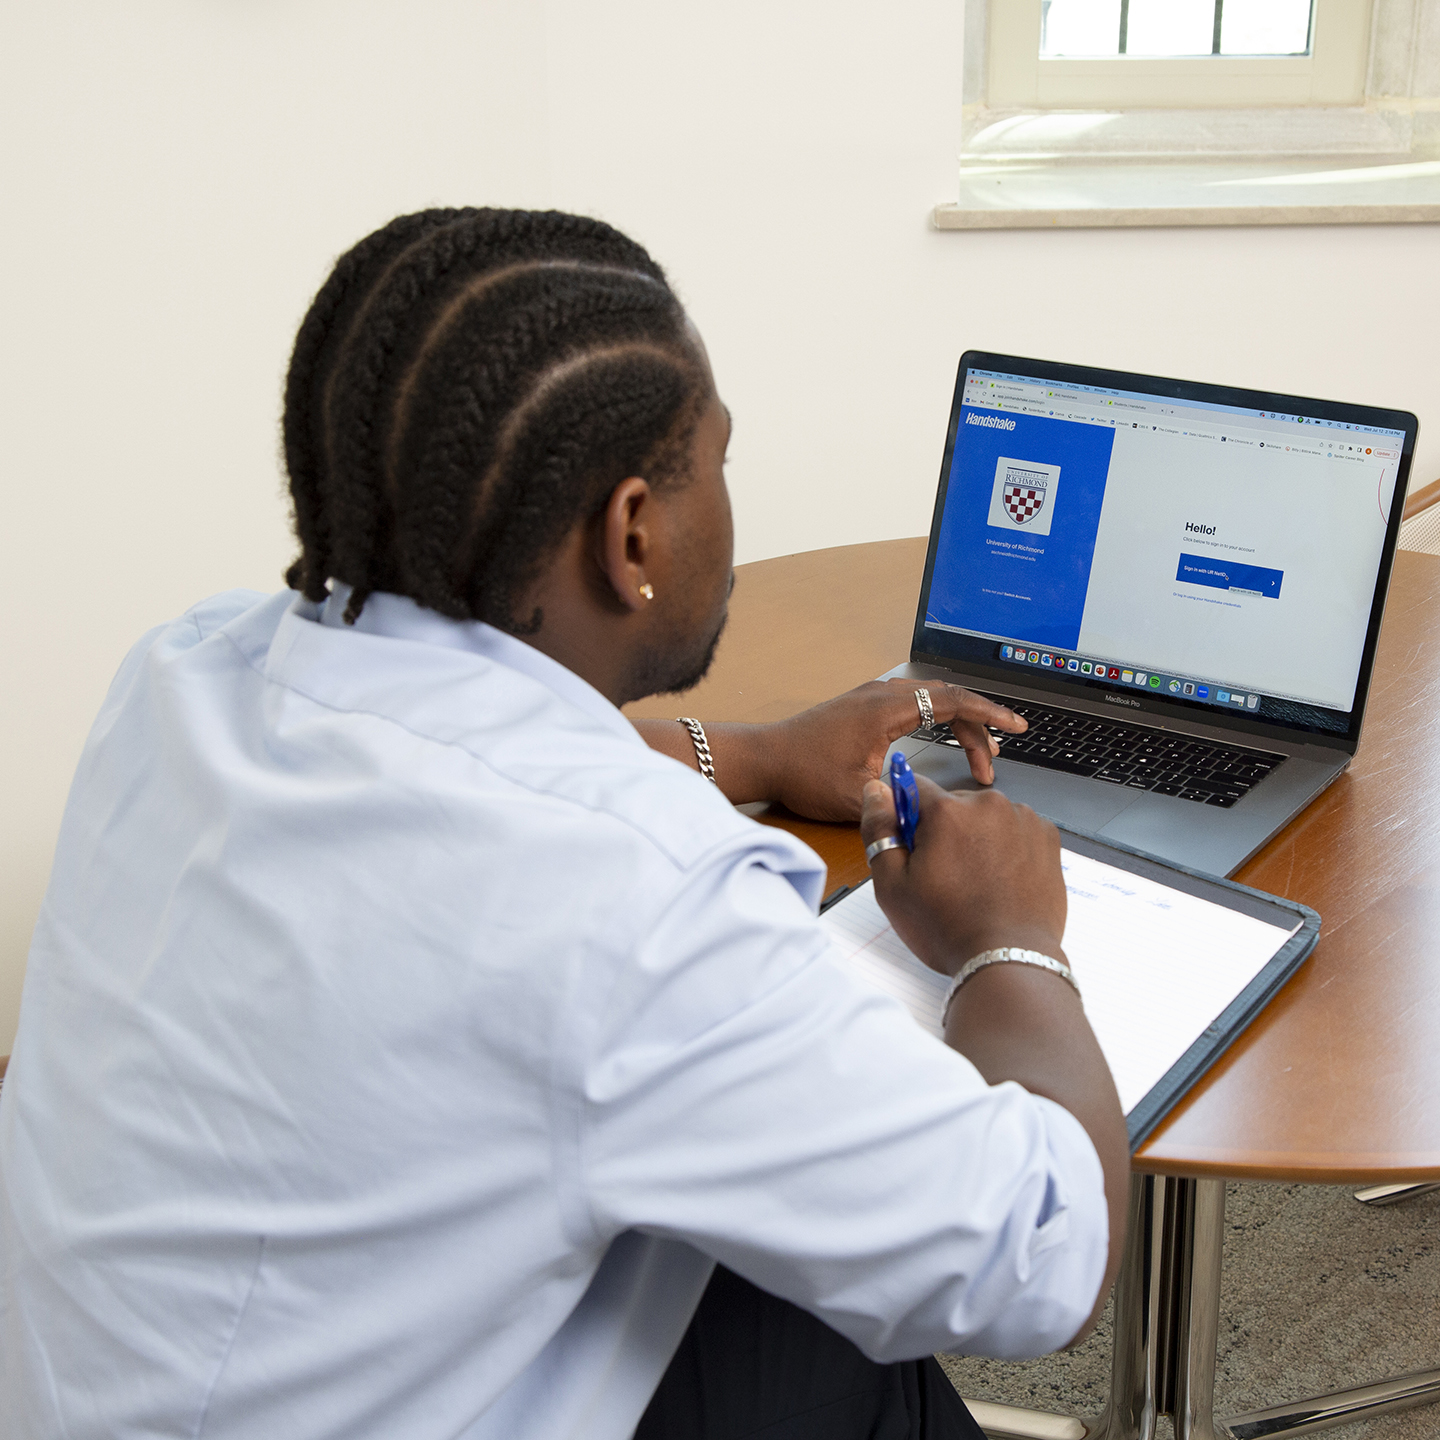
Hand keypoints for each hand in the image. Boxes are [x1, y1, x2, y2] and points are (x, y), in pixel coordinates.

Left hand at [764, 679, 1026, 821]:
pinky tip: (944, 739)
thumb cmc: (803, 774)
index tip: (1015, 727)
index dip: (989, 715)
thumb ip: (899, 798)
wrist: (765, 758)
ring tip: (979, 754)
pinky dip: (938, 719)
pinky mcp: (864, 706)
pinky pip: (914, 703)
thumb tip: (933, 805)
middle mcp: (882, 694)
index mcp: (887, 708)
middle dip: (979, 726)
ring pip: (931, 700)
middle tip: (995, 758)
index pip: (953, 701)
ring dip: (958, 723)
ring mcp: (872, 696)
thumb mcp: (856, 796)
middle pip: (948, 699)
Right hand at [859, 772, 1066, 976]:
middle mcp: (988, 804)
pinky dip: (1007, 847)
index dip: (906, 817)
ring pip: (986, 817)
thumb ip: (878, 829)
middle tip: (946, 877)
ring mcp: (1023, 819)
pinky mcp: (1047, 837)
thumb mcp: (892, 885)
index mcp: (947, 811)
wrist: (1008, 958)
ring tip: (977, 883)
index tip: (912, 845)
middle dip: (944, 831)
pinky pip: (1016, 829)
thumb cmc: (948, 928)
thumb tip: (876, 790)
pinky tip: (1001, 880)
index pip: (912, 787)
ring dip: (978, 837)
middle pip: (952, 804)